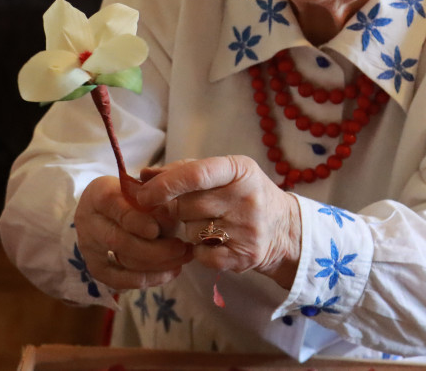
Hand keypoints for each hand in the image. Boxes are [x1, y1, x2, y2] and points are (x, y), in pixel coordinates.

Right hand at [74, 176, 191, 289]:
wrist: (106, 210)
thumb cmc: (131, 195)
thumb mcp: (143, 188)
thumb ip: (155, 200)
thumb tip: (171, 219)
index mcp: (99, 193)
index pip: (113, 205)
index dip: (135, 220)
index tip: (156, 230)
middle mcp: (89, 220)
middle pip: (117, 240)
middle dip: (154, 248)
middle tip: (181, 247)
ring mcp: (90, 247)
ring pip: (122, 261)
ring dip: (158, 264)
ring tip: (183, 258)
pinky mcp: (96, 267)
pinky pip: (121, 280)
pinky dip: (149, 278)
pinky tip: (171, 272)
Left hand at [135, 155, 301, 288]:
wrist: (283, 228)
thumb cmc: (242, 194)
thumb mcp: (222, 174)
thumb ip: (182, 172)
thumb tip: (142, 175)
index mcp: (240, 169)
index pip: (195, 174)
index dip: (164, 184)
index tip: (142, 194)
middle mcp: (247, 197)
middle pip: (187, 205)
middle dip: (177, 209)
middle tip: (188, 210)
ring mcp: (247, 228)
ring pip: (191, 231)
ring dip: (190, 230)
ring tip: (210, 224)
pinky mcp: (245, 256)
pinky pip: (201, 255)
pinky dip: (199, 250)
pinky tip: (214, 242)